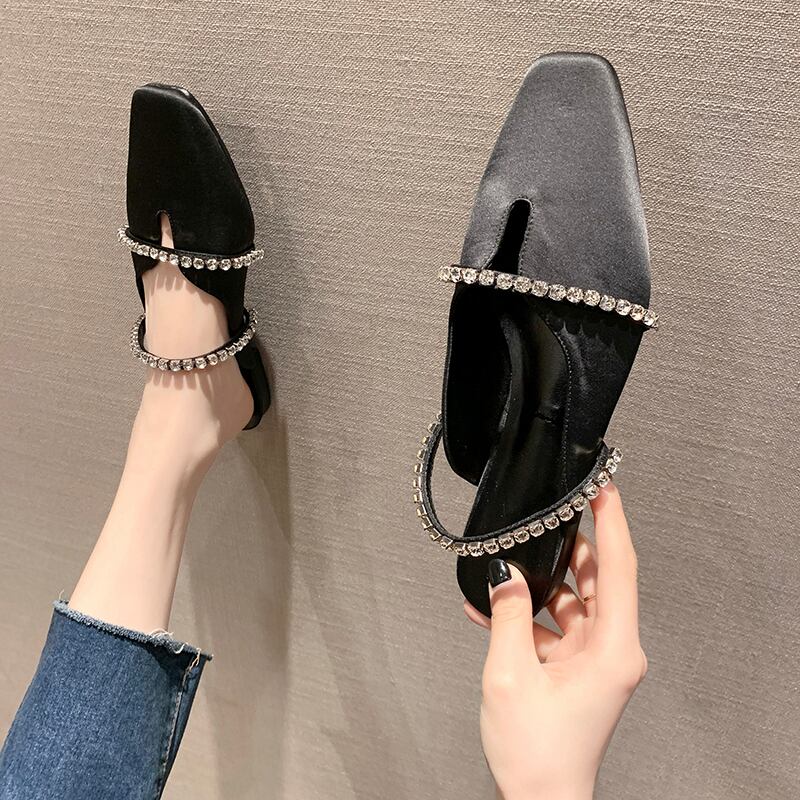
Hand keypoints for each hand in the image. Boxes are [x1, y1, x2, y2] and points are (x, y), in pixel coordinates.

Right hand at [466, 484, 646, 799]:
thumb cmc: (536, 753)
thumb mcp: (511, 674)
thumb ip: (507, 614)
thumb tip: (504, 573)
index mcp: (613, 649)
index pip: (619, 568)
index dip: (612, 522)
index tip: (603, 486)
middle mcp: (612, 650)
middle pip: (597, 579)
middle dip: (570, 545)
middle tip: (550, 512)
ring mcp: (594, 658)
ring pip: (573, 599)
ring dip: (541, 582)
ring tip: (507, 561)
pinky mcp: (576, 667)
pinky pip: (555, 625)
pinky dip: (527, 614)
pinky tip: (491, 607)